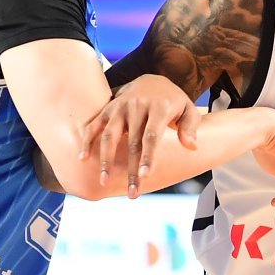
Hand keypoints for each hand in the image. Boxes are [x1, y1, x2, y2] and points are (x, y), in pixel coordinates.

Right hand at [81, 76, 200, 197]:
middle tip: (133, 194)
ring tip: (105, 181)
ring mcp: (120, 107)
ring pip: (109, 135)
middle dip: (131, 169)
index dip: (147, 156)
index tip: (145, 176)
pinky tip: (83, 159)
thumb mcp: (188, 109)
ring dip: (106, 160)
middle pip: (132, 142)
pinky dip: (86, 141)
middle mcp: (137, 106)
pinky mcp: (108, 109)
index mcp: (159, 107)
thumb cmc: (173, 101)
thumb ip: (191, 127)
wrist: (152, 80)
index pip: (152, 135)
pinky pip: (94, 125)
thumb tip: (191, 147)